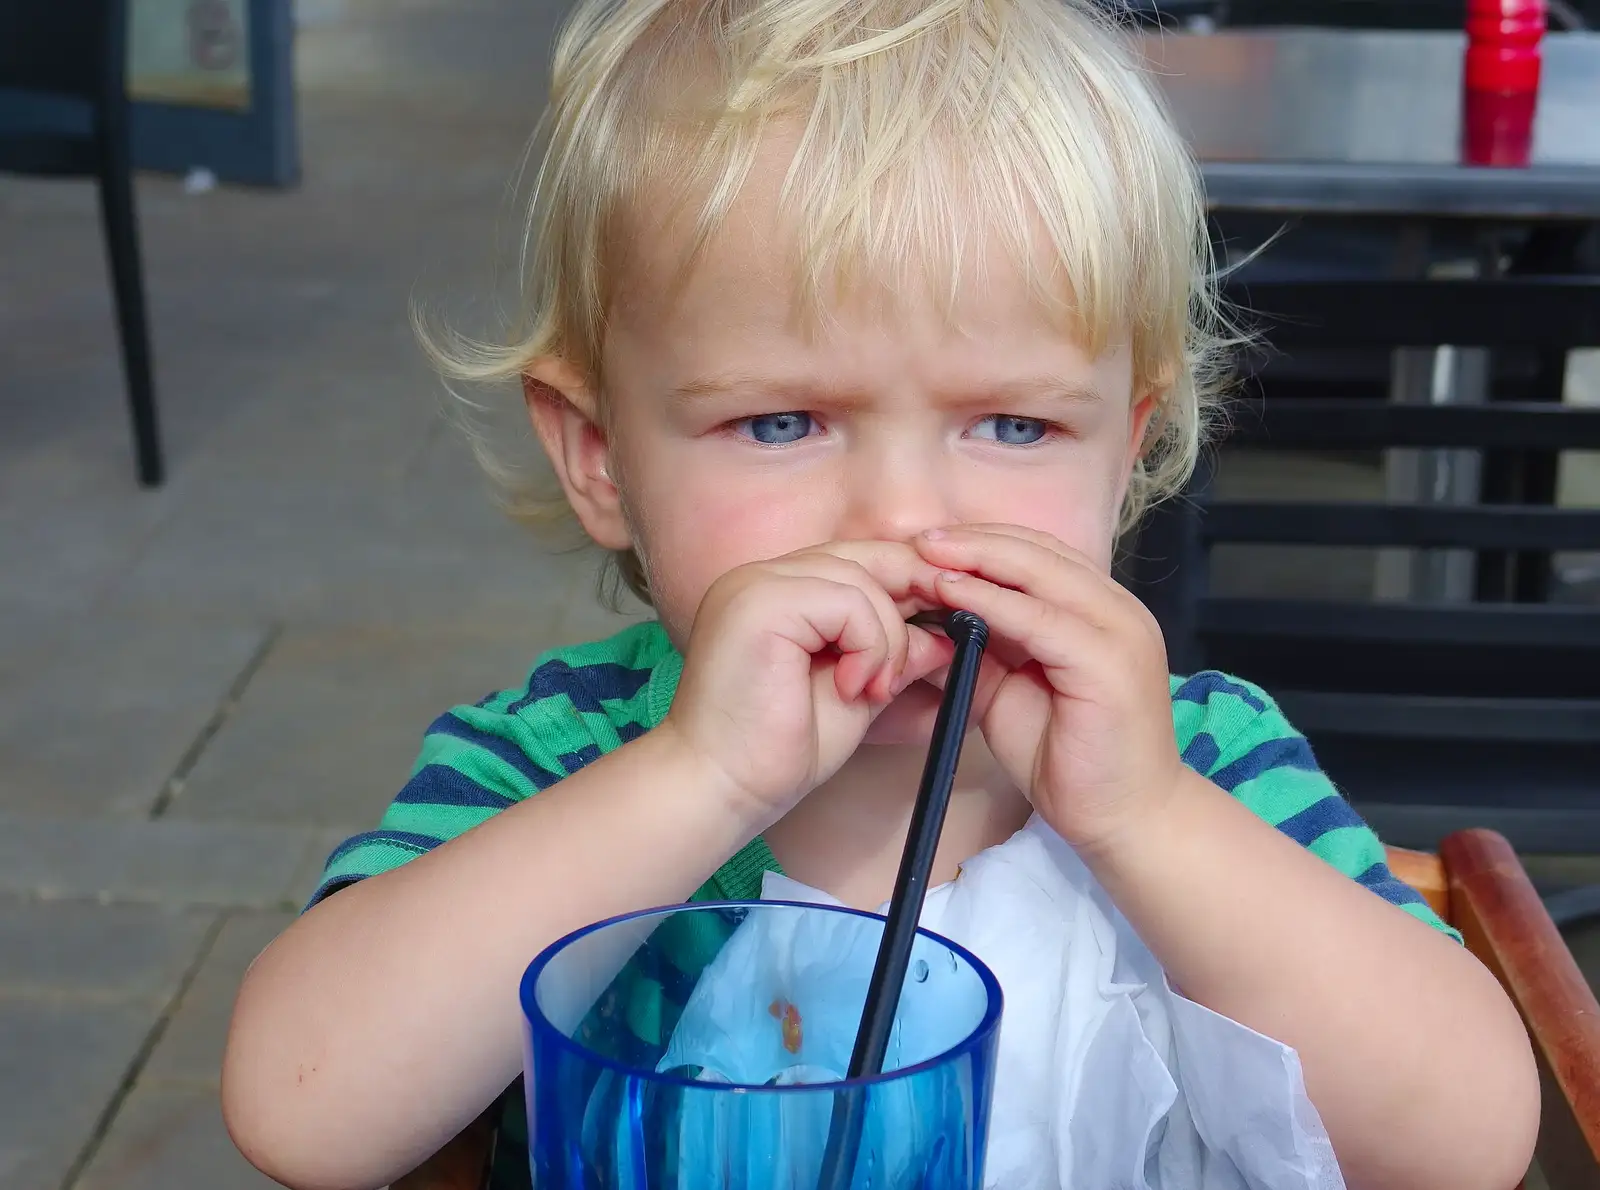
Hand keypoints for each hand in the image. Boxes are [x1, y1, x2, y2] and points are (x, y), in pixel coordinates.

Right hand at [662, 541, 952, 828]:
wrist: (722, 788)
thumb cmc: (780, 750)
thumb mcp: (857, 689)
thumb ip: (894, 653)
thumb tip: (949, 633)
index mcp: (779, 590)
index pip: (861, 561)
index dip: (911, 586)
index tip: (947, 625)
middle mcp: (764, 575)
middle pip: (868, 557)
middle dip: (914, 601)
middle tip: (937, 649)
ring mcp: (757, 583)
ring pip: (863, 580)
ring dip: (888, 639)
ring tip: (873, 690)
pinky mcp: (761, 603)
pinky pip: (847, 601)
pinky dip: (869, 646)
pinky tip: (852, 688)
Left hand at [914, 524, 1182, 855]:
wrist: (1123, 820)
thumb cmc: (1068, 760)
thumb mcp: (1009, 690)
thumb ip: (980, 649)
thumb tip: (925, 618)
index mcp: (1100, 611)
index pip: (1039, 553)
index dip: (982, 542)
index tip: (926, 543)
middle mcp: (1118, 610)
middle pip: (1039, 551)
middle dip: (974, 540)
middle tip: (918, 539)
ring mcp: (1120, 632)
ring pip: (1041, 573)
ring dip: (978, 559)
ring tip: (926, 554)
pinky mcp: (1109, 662)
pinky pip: (1039, 619)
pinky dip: (990, 601)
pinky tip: (950, 593)